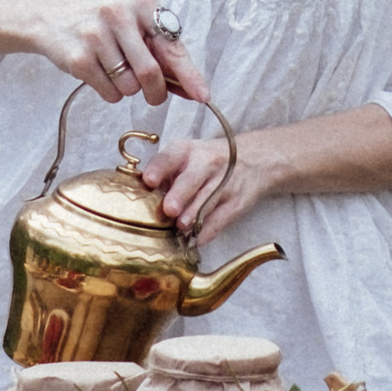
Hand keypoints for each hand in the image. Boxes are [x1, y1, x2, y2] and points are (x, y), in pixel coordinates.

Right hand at [28, 0, 212, 112]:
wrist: (53, 19)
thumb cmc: (106, 27)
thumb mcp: (135, 28)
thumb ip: (163, 54)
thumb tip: (194, 89)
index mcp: (142, 2)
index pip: (172, 46)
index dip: (189, 75)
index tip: (203, 95)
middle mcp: (119, 13)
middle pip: (151, 72)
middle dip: (157, 93)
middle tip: (154, 96)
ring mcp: (96, 34)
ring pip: (129, 87)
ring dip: (128, 90)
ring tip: (116, 71)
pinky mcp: (78, 57)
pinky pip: (109, 93)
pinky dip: (111, 93)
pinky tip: (101, 73)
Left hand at [143, 121, 287, 250]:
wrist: (252, 159)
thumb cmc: (206, 162)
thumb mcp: (186, 158)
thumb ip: (165, 176)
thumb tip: (139, 200)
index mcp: (187, 151)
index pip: (170, 157)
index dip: (159, 169)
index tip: (149, 181)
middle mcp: (206, 163)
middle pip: (192, 179)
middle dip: (180, 194)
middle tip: (169, 209)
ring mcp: (224, 182)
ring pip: (207, 200)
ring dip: (194, 214)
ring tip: (182, 226)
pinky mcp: (237, 202)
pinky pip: (222, 218)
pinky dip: (209, 230)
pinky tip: (198, 239)